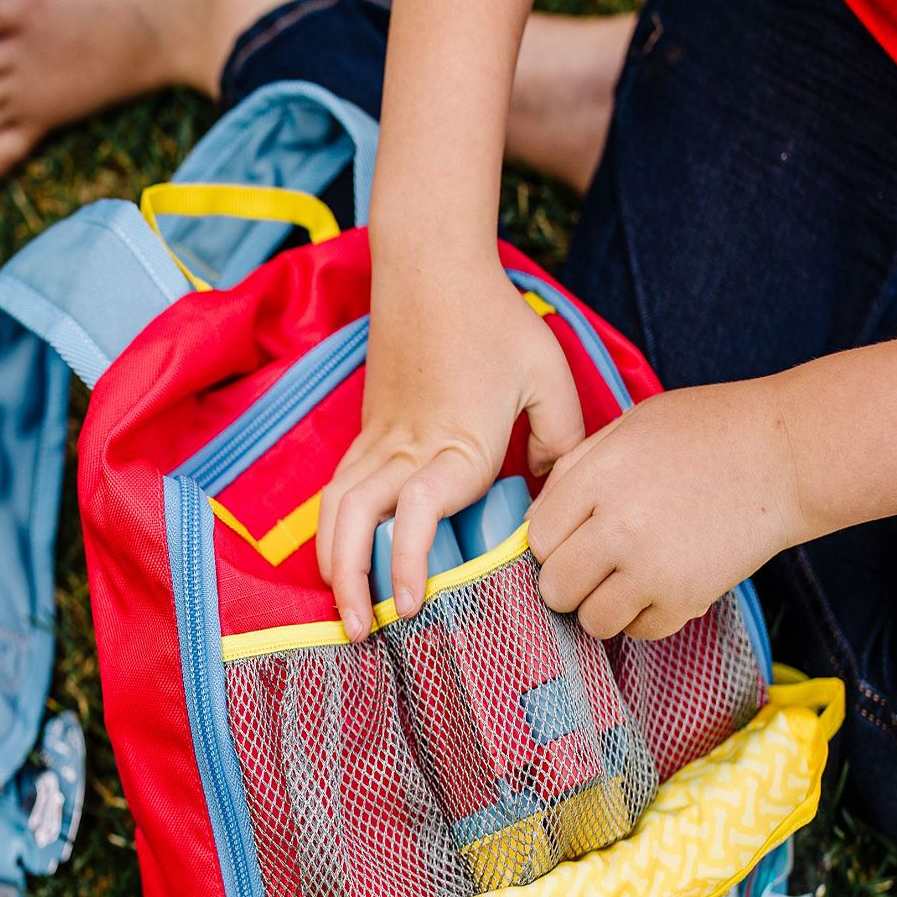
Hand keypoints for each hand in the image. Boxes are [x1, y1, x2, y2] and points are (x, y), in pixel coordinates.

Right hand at [317, 261, 583, 640]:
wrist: (430, 267)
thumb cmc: (494, 319)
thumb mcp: (548, 374)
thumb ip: (563, 437)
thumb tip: (553, 488)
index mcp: (454, 441)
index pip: (421, 510)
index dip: (411, 561)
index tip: (414, 602)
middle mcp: (405, 447)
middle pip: (356, 521)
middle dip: (353, 580)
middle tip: (364, 629)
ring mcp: (377, 440)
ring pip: (335, 510)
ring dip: (333, 562)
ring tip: (347, 609)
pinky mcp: (366, 432)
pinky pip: (337, 491)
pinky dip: (333, 533)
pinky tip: (341, 562)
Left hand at [526, 377, 806, 639]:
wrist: (787, 455)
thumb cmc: (708, 432)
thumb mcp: (629, 427)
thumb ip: (576, 469)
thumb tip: (536, 520)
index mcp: (598, 478)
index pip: (539, 538)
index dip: (550, 543)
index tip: (570, 539)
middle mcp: (619, 527)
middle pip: (555, 588)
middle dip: (567, 582)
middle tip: (591, 567)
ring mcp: (652, 568)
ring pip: (592, 620)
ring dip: (603, 606)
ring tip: (625, 581)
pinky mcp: (686, 598)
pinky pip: (640, 631)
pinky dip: (644, 617)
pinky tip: (659, 587)